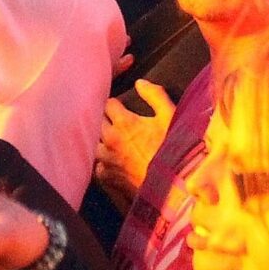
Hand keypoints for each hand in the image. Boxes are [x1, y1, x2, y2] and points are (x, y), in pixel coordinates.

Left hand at [93, 80, 175, 209]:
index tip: (122, 106)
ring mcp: (107, 160)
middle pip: (97, 121)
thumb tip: (140, 83)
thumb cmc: (174, 149)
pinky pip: (98, 166)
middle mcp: (110, 139)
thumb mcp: (170, 116)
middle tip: (117, 121)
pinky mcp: (109, 177)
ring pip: (94, 143)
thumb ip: (155, 95)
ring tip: (112, 140)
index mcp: (124, 122)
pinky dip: (102, 163)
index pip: (108, 103)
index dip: (116, 103)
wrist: (174, 186)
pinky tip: (112, 161)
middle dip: (105, 118)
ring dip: (101, 140)